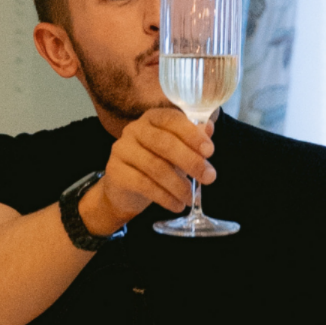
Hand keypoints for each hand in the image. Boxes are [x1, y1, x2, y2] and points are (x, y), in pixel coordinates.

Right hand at [86, 108, 216, 231]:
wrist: (127, 190)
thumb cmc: (159, 164)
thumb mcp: (180, 151)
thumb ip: (194, 139)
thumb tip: (210, 126)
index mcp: (153, 119)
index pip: (172, 120)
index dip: (192, 134)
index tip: (209, 152)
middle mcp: (134, 129)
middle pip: (165, 143)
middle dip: (191, 162)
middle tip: (209, 178)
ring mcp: (122, 149)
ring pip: (156, 166)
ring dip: (179, 185)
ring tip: (190, 198)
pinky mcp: (115, 171)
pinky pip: (143, 184)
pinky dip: (165, 197)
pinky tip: (177, 205)